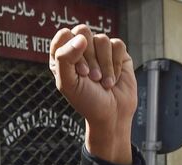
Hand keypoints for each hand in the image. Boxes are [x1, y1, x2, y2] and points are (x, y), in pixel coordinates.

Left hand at [49, 25, 134, 164]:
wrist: (112, 114)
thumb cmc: (87, 102)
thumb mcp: (68, 83)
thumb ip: (65, 58)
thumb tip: (80, 38)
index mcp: (63, 56)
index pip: (63, 35)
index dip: (71, 49)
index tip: (78, 70)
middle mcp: (81, 49)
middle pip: (83, 32)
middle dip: (89, 57)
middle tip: (91, 77)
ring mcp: (100, 50)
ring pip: (102, 39)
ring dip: (103, 65)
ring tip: (102, 81)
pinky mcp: (117, 52)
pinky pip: (117, 45)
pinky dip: (116, 64)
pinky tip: (113, 78)